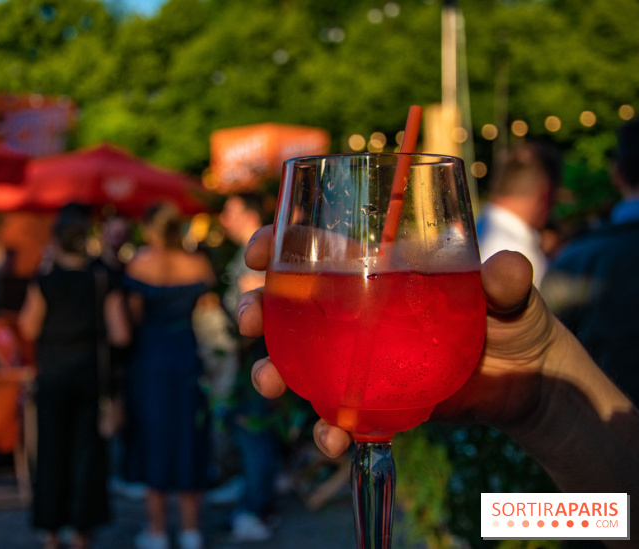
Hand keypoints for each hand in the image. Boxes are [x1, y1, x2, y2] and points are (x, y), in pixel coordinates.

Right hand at [236, 225, 561, 457]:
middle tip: (248, 321)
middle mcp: (355, 312)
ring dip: (270, 370)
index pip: (314, 247)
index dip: (277, 243)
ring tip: (270, 382)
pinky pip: (333, 415)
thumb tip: (506, 269)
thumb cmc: (512, 321)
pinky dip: (325, 430)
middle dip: (254, 307)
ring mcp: (357, 358)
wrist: (527, 384)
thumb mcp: (511, 295)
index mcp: (377, 270)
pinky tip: (333, 439)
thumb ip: (508, 281)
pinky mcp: (370, 400)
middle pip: (287, 303)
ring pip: (295, 360)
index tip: (258, 251)